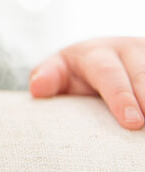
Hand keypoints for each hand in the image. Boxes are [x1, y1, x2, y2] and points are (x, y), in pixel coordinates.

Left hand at [29, 37, 144, 129]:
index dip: (121, 96)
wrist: (103, 56)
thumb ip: (49, 77)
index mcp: (96, 53)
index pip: (108, 73)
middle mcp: (128, 50)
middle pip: (142, 73)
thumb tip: (37, 88)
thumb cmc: (77, 71)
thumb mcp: (59, 69)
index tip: (132, 122)